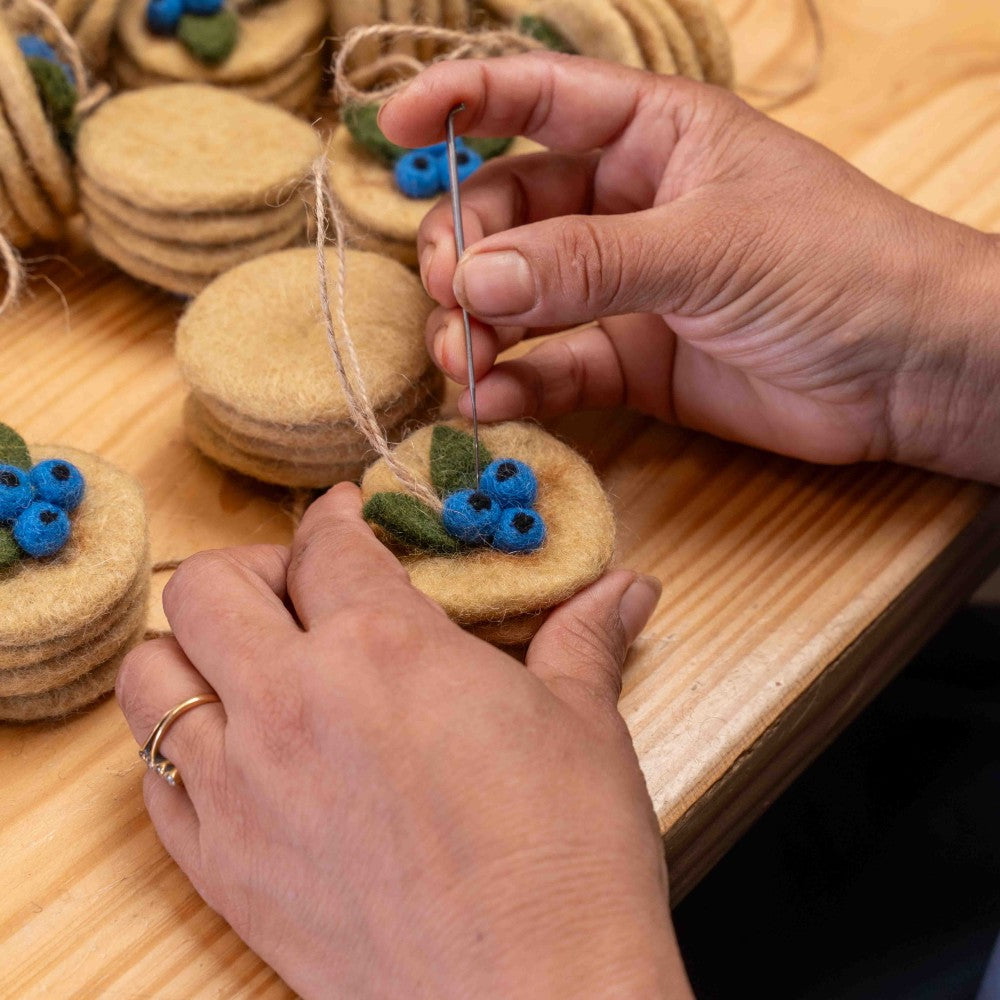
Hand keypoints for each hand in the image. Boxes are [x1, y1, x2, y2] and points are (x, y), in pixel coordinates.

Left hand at [117, 484, 690, 998]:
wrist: (536, 999)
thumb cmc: (568, 856)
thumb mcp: (583, 723)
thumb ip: (586, 637)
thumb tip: (629, 587)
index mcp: (383, 648)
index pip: (323, 545)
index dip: (335, 518)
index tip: (348, 520)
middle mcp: (294, 704)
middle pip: (206, 590)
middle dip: (247, 571)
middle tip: (294, 589)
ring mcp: (245, 789)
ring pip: (149, 679)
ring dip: (191, 654)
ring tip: (247, 666)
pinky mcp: (224, 869)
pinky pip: (152, 782)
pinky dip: (179, 749)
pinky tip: (236, 754)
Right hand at [380, 54, 999, 484]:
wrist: (908, 374)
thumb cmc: (836, 267)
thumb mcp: (708, 244)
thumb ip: (587, 261)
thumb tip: (473, 279)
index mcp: (653, 134)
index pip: (537, 99)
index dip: (461, 102)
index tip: (393, 132)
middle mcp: (626, 205)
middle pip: (509, 211)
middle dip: (467, 247)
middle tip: (451, 291)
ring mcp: (625, 288)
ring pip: (521, 295)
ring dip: (480, 324)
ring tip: (461, 356)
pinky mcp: (633, 363)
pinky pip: (556, 367)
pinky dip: (519, 383)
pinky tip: (493, 400)